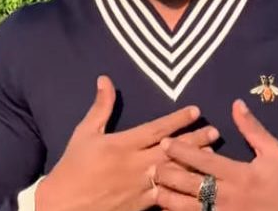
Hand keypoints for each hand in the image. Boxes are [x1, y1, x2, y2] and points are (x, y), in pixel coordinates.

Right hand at [36, 75, 219, 210]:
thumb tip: (105, 79)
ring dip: (194, 164)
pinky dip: (182, 191)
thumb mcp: (85, 133)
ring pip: (174, 173)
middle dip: (195, 140)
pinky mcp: (141, 206)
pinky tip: (198, 187)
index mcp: (122, 144)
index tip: (196, 110)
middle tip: (215, 132)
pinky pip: (166, 197)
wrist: (62, 206)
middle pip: (172, 150)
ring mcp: (140, 187)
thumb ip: (101, 107)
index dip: (178, 119)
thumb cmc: (72, 167)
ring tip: (213, 156)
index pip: (156, 129)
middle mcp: (135, 164)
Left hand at [154, 99, 277, 210]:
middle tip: (150, 165)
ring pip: (189, 209)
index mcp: (240, 175)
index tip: (165, 143)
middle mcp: (229, 197)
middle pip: (191, 186)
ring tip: (154, 189)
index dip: (182, 152)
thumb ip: (253, 129)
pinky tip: (169, 210)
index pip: (205, 162)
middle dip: (168, 175)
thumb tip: (236, 104)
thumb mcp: (274, 152)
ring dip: (169, 199)